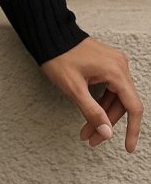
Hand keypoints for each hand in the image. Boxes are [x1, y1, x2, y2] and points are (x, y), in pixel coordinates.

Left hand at [40, 37, 143, 151]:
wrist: (50, 35)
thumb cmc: (59, 57)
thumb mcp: (74, 89)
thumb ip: (92, 112)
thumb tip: (106, 132)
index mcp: (116, 72)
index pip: (133, 107)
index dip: (132, 130)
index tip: (128, 148)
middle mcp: (120, 66)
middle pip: (122, 104)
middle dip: (107, 124)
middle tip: (91, 140)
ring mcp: (115, 64)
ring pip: (115, 98)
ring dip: (102, 115)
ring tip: (86, 132)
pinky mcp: (107, 64)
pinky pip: (110, 88)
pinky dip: (100, 103)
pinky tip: (89, 114)